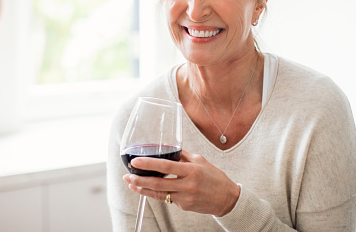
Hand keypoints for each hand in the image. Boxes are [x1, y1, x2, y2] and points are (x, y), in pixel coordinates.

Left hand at [123, 149, 240, 216]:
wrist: (227, 198)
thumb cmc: (214, 177)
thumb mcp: (200, 161)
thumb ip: (183, 155)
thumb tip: (167, 148)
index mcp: (191, 170)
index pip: (166, 166)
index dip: (149, 163)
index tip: (136, 161)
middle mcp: (187, 185)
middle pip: (158, 183)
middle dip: (140, 180)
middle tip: (128, 176)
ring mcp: (185, 198)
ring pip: (159, 194)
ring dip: (143, 189)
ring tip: (132, 183)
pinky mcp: (184, 206)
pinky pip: (167, 198)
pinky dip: (157, 193)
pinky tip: (149, 188)